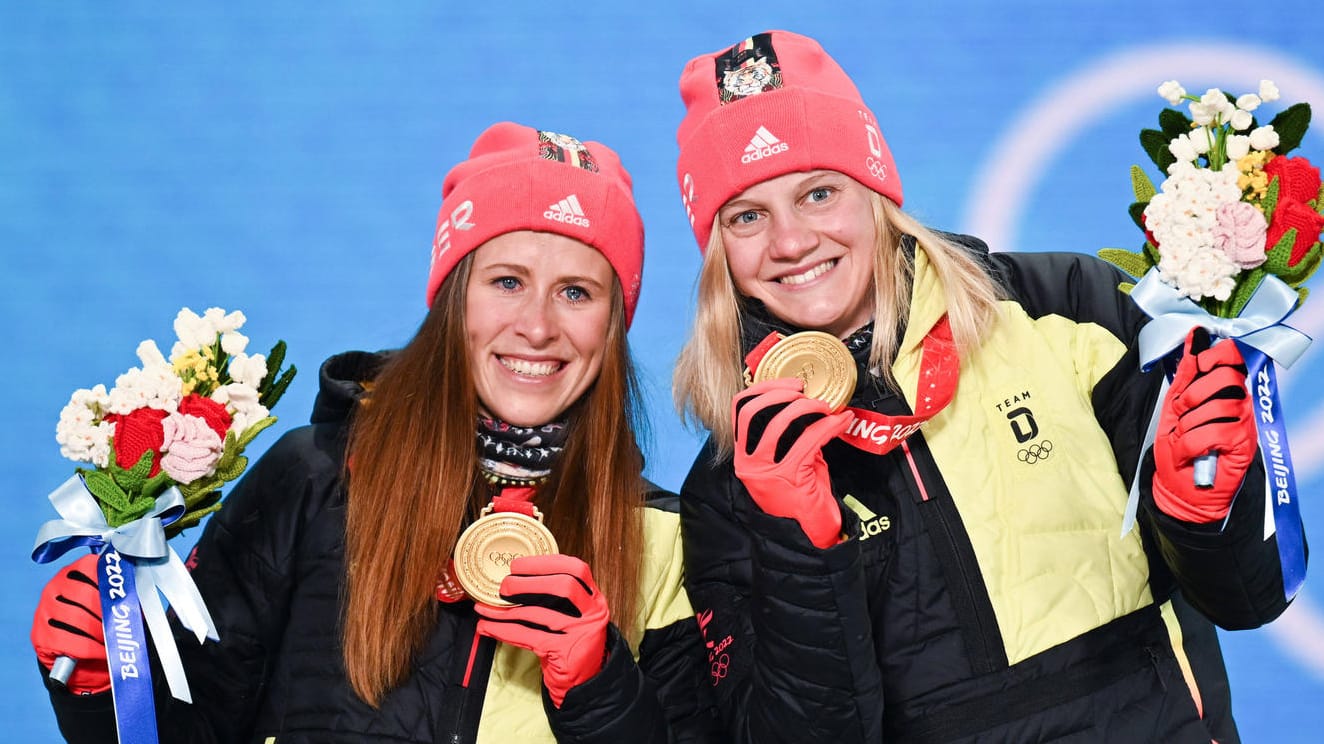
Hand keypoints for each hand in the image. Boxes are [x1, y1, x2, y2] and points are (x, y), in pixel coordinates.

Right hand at [31, 553, 110, 693]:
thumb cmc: (94, 616)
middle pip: (85, 596)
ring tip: (115, 637)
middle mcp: (54, 587)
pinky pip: (70, 642)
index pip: (91, 568)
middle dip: (108, 611)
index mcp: (72, 572)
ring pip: (78, 619)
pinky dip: (91, 649)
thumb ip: (118, 592)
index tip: (124, 597)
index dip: (109, 584)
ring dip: (102, 631)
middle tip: (122, 621)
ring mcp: (44, 610)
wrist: (68, 646)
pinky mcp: (40, 635)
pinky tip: (103, 651)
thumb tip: (141, 594)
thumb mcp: (105, 599)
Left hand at [474, 554, 608, 707]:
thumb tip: (515, 578)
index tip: (518, 565)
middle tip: (503, 586)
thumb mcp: (573, 616)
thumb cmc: (570, 643)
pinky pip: (528, 636)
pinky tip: (488, 628)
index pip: (577, 570)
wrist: (583, 682)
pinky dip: (504, 631)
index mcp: (594, 598)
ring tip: (484, 608)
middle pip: (563, 587)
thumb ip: (556, 598)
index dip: (547, 563)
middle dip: (529, 583)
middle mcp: (592, 612)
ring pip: (539, 613)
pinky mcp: (564, 652)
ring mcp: (580, 633)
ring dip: (507, 610)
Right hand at [733, 378, 852, 547]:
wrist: (808, 534)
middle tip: (806, 393)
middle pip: (755, 411)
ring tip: (825, 407)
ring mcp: (767, 470)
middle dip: (782, 392)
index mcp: (744, 455)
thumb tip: (806, 405)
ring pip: (780, 422)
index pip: (740, 409)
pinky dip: (827, 425)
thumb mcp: (785, 462)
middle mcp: (749, 462)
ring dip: (807, 407)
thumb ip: (787, 436)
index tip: (790, 383)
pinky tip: (840, 422)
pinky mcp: (790, 477)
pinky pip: (808, 440)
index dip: (764, 388)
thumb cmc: (799, 498)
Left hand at [1153, 328, 1256, 522]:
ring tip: (1183, 437)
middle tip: (1182, 411)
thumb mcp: (1175, 406)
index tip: (1201, 362)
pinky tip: (1189, 453)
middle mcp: (1239, 404)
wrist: (1179, 487)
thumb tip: (1195, 335)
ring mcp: (1245, 425)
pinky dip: (1192, 443)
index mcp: (1224, 390)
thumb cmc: (1179, 447)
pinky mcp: (1244, 446)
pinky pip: (1217, 432)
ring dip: (1189, 423)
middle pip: (1227, 378)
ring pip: (1219, 407)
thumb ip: (1186, 374)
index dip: (1218, 354)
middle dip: (1195, 393)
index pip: (1233, 358)